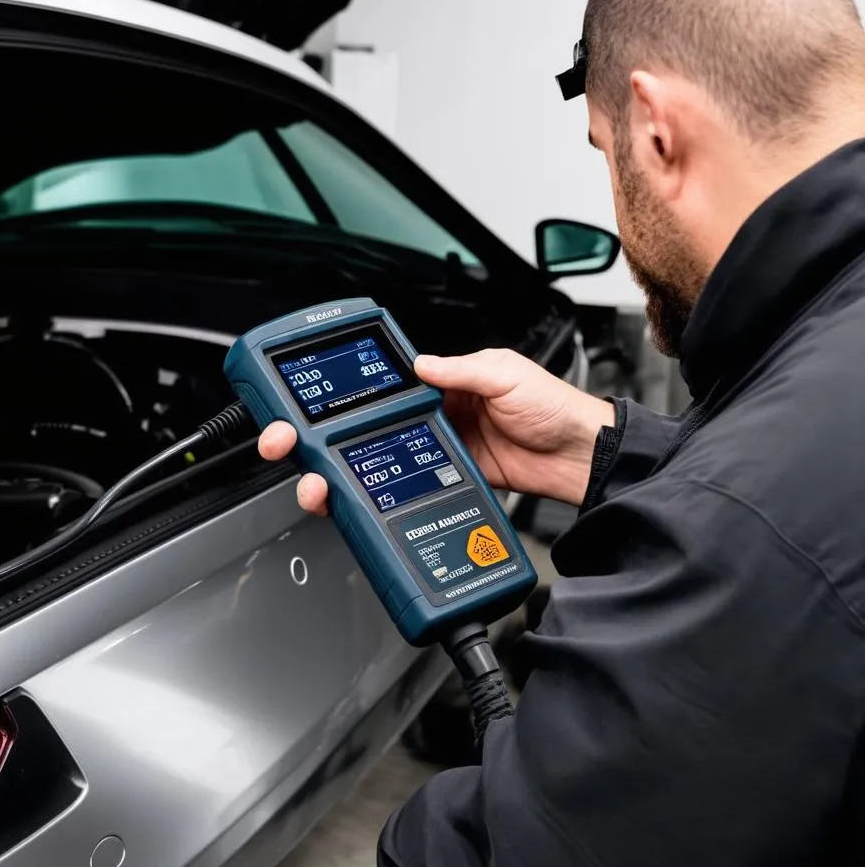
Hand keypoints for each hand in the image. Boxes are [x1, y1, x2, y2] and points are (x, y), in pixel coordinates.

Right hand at [257, 349, 614, 515]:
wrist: (579, 457)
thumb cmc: (552, 406)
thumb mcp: (505, 373)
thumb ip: (460, 371)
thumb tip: (418, 365)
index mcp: (440, 382)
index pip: (379, 384)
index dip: (339, 392)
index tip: (302, 399)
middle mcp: (430, 416)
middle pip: (360, 427)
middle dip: (315, 436)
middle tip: (288, 443)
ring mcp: (434, 451)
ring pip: (372, 462)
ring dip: (335, 472)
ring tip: (315, 481)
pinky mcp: (444, 481)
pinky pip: (401, 488)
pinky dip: (373, 497)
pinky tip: (353, 501)